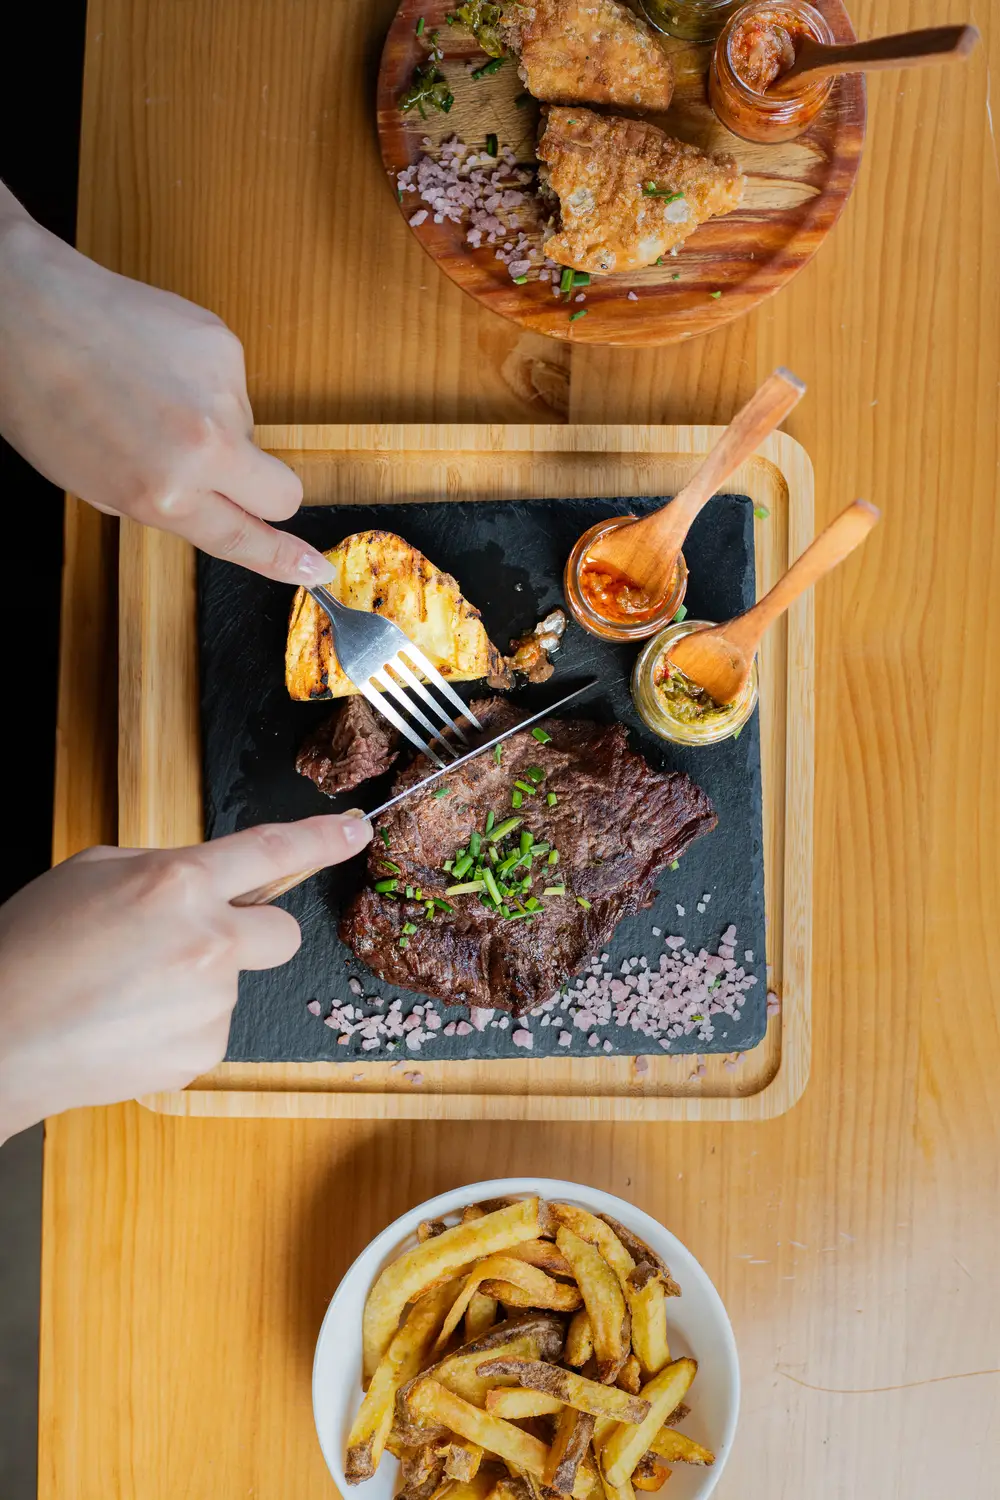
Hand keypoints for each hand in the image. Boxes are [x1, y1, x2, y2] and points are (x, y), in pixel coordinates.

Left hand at [0, 189, 331, 584]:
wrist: (24, 309)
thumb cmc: (39, 398)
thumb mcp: (93, 483)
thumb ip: (161, 504)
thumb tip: (208, 506)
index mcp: (164, 494)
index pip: (246, 539)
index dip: (285, 560)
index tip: (315, 570)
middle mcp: (205, 448)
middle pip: (282, 493)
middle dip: (263, 492)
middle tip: (221, 473)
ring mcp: (222, 393)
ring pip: (248, 431)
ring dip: (214, 424)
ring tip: (150, 395)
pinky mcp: (225, 345)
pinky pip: (231, 384)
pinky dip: (201, 381)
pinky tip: (155, 363)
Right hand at [0, 814, 370, 1139]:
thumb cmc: (29, 950)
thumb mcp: (93, 873)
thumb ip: (165, 870)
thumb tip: (207, 880)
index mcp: (179, 885)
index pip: (274, 852)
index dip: (323, 840)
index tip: (355, 833)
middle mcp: (208, 944)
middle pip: (282, 934)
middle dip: (253, 934)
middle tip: (195, 943)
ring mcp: (209, 1004)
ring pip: (234, 985)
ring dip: (198, 985)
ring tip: (128, 991)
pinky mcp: (199, 1054)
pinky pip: (210, 1028)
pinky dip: (179, 1026)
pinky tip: (129, 1024)